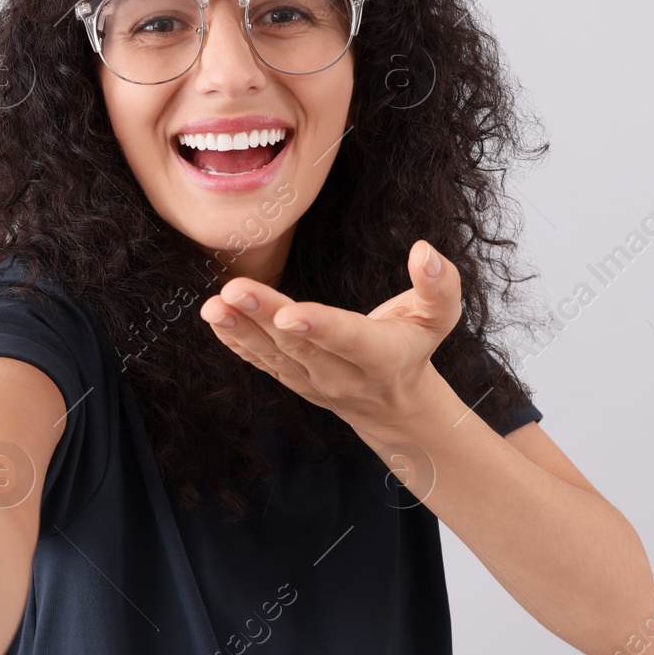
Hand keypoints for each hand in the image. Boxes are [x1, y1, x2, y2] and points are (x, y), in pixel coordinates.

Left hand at [199, 239, 461, 428]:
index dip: (319, 326)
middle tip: (233, 291)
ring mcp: (312, 382)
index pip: (347, 338)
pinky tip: (215, 320)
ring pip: (272, 355)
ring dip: (240, 329)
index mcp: (380, 355)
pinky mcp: (291, 380)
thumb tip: (424, 251)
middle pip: (298, 344)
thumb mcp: (440, 317)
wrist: (393, 403)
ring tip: (214, 306)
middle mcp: (341, 374)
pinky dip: (236, 342)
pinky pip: (260, 362)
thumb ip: (439, 285)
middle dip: (263, 316)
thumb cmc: (415, 346)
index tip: (288, 313)